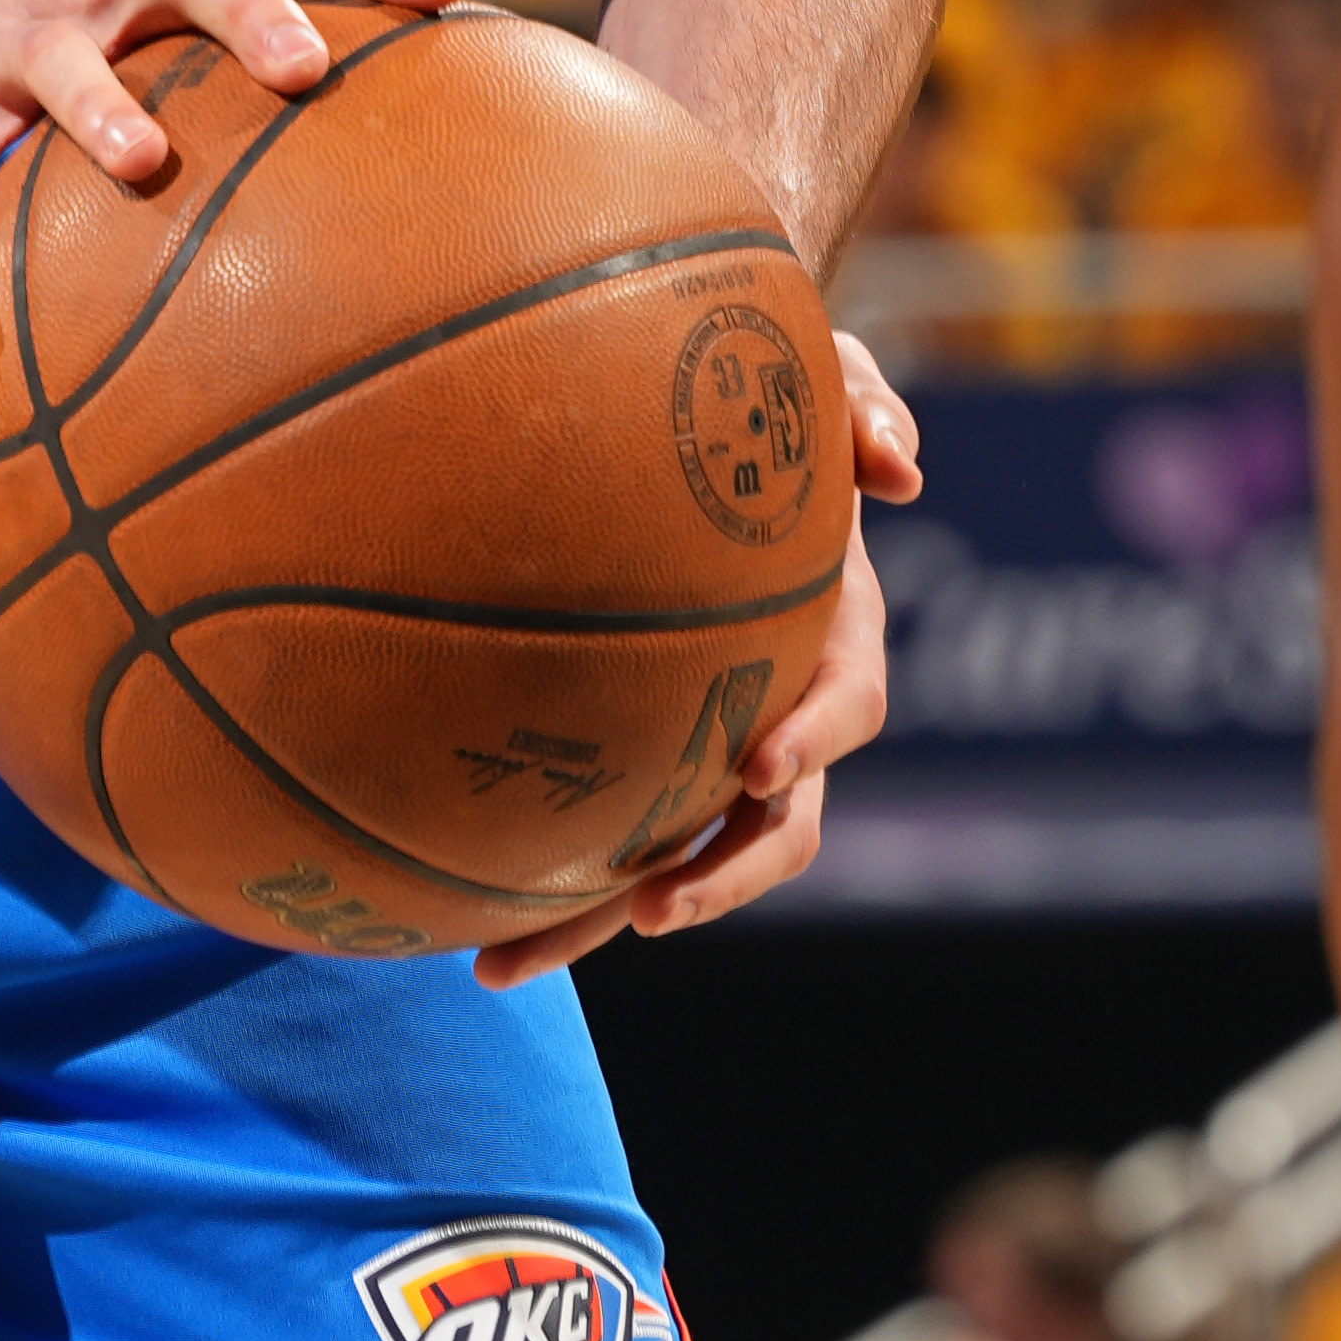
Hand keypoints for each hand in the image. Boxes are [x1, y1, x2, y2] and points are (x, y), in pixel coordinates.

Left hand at [478, 336, 923, 985]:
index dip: (813, 741)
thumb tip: (901, 462)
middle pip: (773, 826)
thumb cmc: (774, 393)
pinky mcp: (633, 754)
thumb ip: (867, 405)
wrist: (703, 415)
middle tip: (650, 911)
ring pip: (671, 860)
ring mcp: (706, 742)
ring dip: (596, 920)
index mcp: (834, 632)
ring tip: (498, 965)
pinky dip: (531, 879)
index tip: (759, 764)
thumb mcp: (829, 375)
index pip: (847, 702)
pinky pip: (592, 829)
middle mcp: (779, 707)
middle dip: (718, 881)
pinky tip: (439, 914)